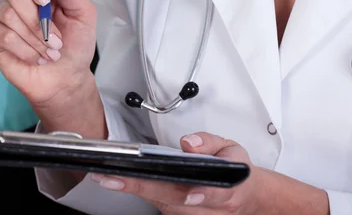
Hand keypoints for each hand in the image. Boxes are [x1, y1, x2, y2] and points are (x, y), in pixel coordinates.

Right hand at [0, 0, 103, 135]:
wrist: (67, 77)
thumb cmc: (75, 43)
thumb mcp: (83, 12)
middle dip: (39, 19)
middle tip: (57, 39)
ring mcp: (2, 15)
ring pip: (10, 14)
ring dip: (37, 39)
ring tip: (50, 52)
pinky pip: (5, 35)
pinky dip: (26, 50)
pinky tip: (37, 58)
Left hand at [91, 132, 259, 214]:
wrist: (245, 197)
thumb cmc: (235, 174)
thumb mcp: (232, 150)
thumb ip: (210, 143)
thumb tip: (190, 144)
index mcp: (226, 190)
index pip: (209, 192)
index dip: (197, 193)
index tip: (184, 189)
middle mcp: (206, 209)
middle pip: (172, 199)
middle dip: (140, 187)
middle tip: (111, 177)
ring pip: (159, 204)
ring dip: (133, 190)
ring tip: (107, 176)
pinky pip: (156, 204)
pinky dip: (139, 191)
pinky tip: (119, 181)